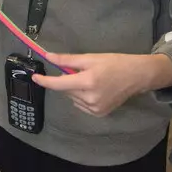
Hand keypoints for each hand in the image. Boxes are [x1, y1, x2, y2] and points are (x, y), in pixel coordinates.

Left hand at [35, 52, 171, 117]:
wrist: (137, 76)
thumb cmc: (115, 63)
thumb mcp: (91, 58)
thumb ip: (68, 60)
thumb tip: (49, 56)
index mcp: (87, 82)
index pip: (59, 84)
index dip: (45, 81)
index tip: (35, 78)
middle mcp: (90, 98)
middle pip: (67, 90)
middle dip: (69, 81)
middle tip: (82, 72)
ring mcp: (95, 108)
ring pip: (73, 98)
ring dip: (75, 90)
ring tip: (92, 81)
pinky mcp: (99, 114)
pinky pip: (81, 105)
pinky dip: (82, 97)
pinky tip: (95, 91)